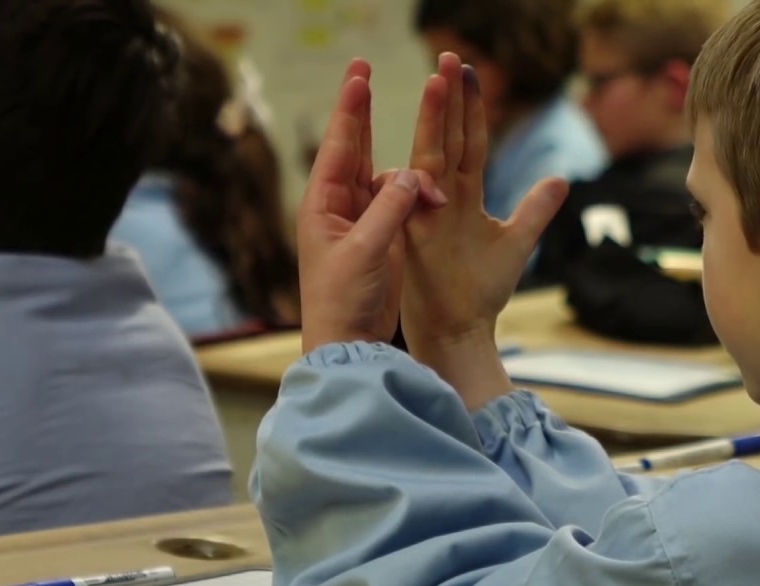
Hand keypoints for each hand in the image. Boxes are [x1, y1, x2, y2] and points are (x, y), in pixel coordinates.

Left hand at [296, 60, 445, 353]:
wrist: (350, 341)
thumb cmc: (342, 299)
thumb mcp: (365, 251)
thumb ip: (389, 209)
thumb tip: (414, 175)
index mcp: (323, 204)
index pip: (338, 146)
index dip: (349, 110)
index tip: (359, 76)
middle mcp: (339, 205)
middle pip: (353, 147)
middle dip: (360, 110)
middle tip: (363, 69)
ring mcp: (362, 219)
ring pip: (387, 177)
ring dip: (413, 178)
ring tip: (434, 196)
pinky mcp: (383, 236)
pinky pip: (403, 201)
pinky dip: (420, 197)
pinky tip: (436, 201)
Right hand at [399, 53, 568, 351]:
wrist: (460, 330)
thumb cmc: (482, 291)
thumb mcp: (517, 242)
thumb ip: (536, 208)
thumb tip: (560, 177)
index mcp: (463, 196)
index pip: (467, 141)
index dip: (470, 107)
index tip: (470, 71)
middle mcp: (442, 198)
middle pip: (446, 137)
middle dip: (448, 98)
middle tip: (450, 57)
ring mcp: (427, 213)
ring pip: (430, 155)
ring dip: (434, 118)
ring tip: (438, 80)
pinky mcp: (418, 234)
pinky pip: (418, 195)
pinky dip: (421, 170)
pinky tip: (427, 140)